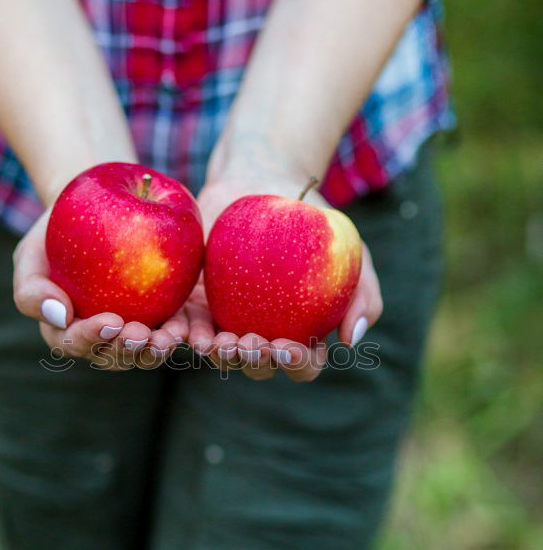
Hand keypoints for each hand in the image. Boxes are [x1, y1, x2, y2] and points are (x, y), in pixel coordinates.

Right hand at [12, 207, 180, 369]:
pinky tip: (185, 328)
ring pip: (143, 353)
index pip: (74, 343)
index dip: (91, 338)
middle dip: (127, 350)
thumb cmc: (52, 235)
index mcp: (66, 330)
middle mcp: (99, 338)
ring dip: (155, 351)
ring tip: (167, 339)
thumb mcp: (30, 255)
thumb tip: (58, 316)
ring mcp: (130, 330)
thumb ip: (33, 290)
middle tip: (140, 335)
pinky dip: (177, 334)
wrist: (92, 210)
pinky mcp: (158, 317)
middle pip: (112, 356)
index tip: (110, 321)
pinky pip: (169, 332)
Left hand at [186, 166, 381, 382]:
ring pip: (221, 354)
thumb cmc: (315, 223)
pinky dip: (186, 336)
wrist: (265, 183)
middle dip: (255, 363)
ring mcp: (227, 322)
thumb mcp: (350, 250)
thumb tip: (353, 340)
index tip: (289, 346)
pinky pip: (188, 326)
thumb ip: (364, 294)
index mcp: (300, 334)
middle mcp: (262, 336)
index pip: (303, 364)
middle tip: (252, 344)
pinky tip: (189, 333)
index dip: (297, 364)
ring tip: (218, 344)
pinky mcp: (196, 302)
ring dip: (220, 356)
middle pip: (258, 366)